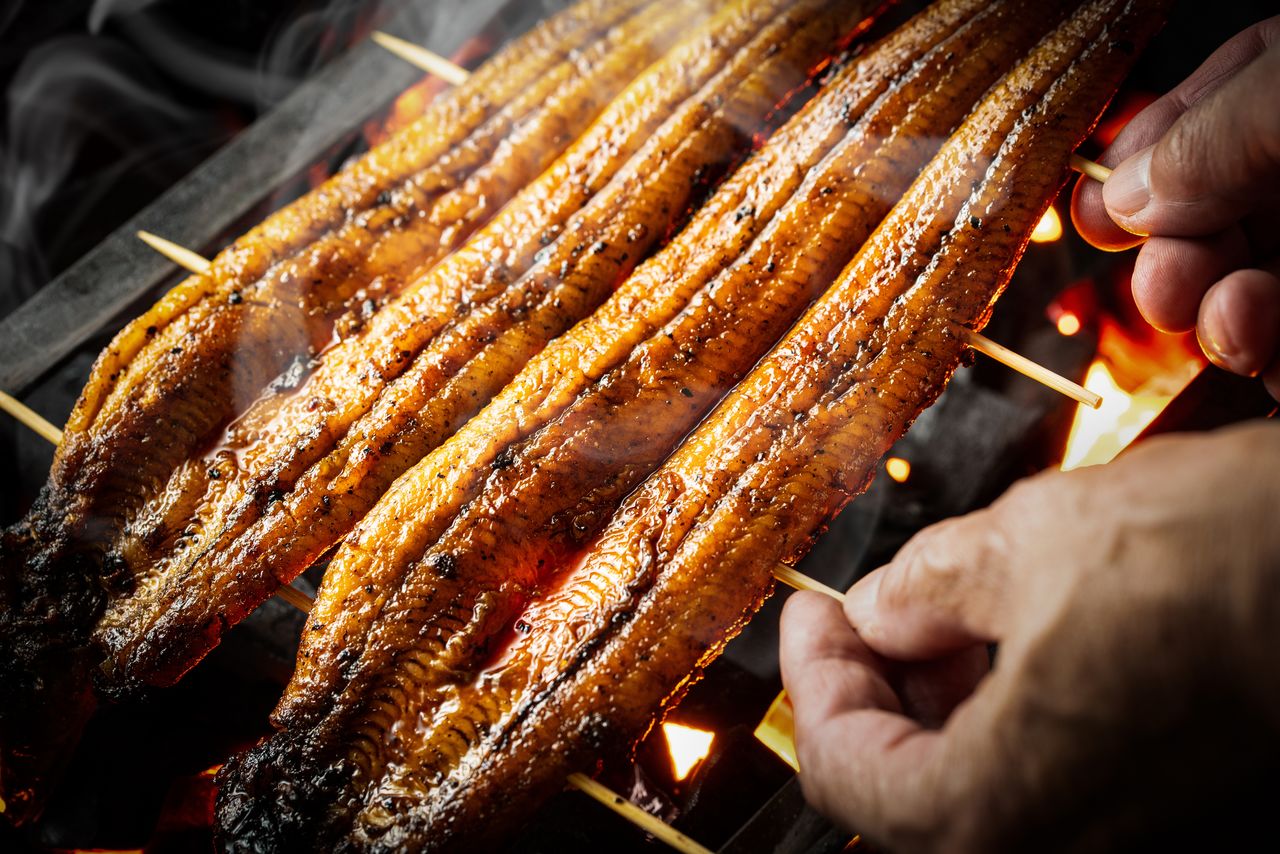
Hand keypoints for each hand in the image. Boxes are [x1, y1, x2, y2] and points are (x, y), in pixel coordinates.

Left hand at [780, 422, 1279, 851]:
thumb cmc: (1229, 562)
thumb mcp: (1031, 543)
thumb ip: (925, 588)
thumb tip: (882, 605)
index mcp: (1006, 806)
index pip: (846, 772)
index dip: (815, 678)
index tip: (813, 612)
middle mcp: (1067, 846)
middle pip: (907, 793)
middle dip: (877, 690)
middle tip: (876, 609)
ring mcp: (1129, 832)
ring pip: (980, 786)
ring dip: (942, 701)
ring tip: (949, 608)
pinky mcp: (1176, 804)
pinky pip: (1054, 776)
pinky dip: (1010, 713)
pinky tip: (1019, 634)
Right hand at [1071, 18, 1279, 399]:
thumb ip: (1216, 132)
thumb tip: (1123, 196)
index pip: (1196, 119)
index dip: (1140, 168)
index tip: (1100, 215)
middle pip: (1210, 212)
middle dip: (1170, 254)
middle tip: (1163, 282)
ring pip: (1243, 288)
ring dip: (1210, 314)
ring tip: (1219, 319)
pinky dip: (1262, 358)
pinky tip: (1259, 349)